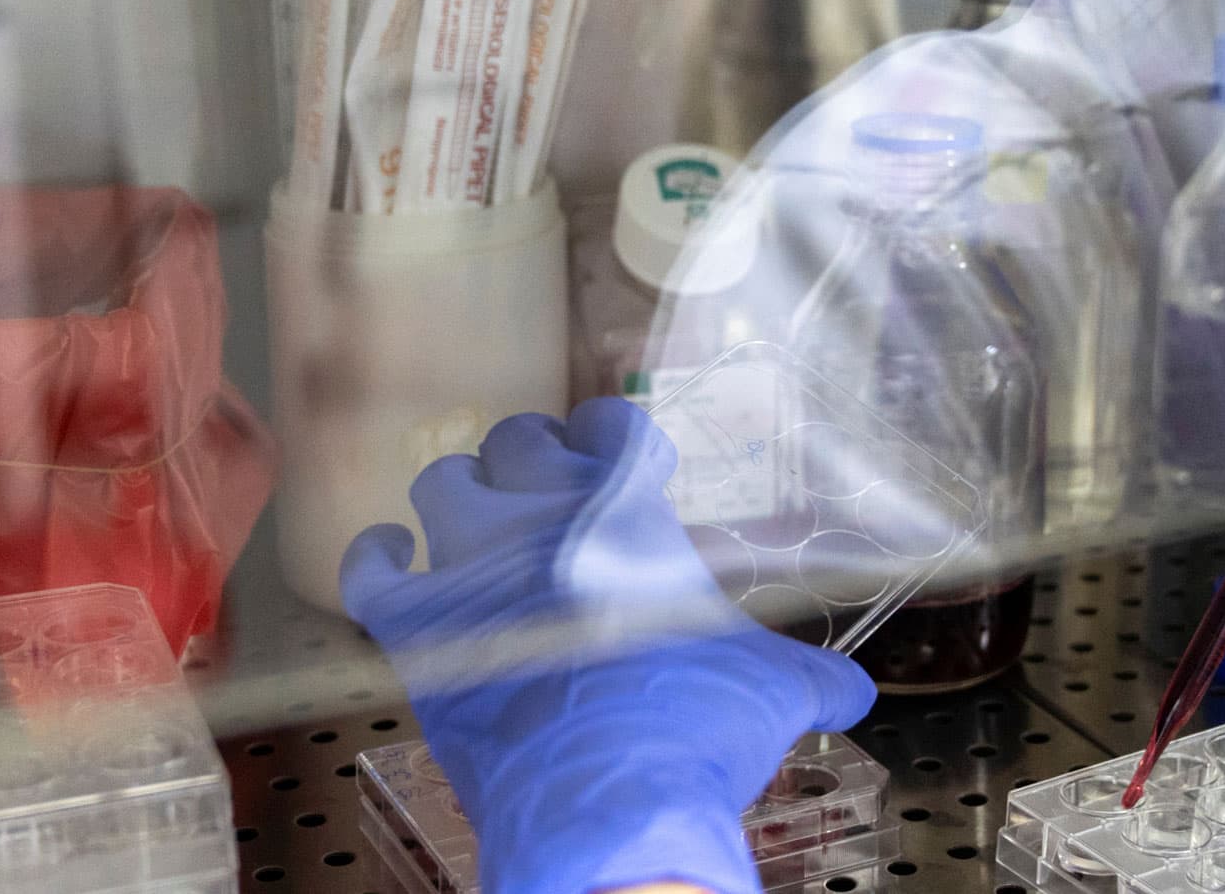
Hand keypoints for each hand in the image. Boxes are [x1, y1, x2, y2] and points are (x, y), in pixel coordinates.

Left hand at [341, 400, 875, 893]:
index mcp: (630, 513)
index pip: (613, 424)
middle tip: (553, 490)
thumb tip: (852, 693)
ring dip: (462, 499)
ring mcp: (473, 569)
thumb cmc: (696, 728)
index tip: (624, 452)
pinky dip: (379, 558)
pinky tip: (392, 559)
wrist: (611, 801)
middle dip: (536, 459)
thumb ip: (813, 677)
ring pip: (443, 486)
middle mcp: (545, 520)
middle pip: (519, 442)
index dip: (617, 433)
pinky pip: (372, 567)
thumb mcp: (776, 690)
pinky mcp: (417, 628)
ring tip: (480, 523)